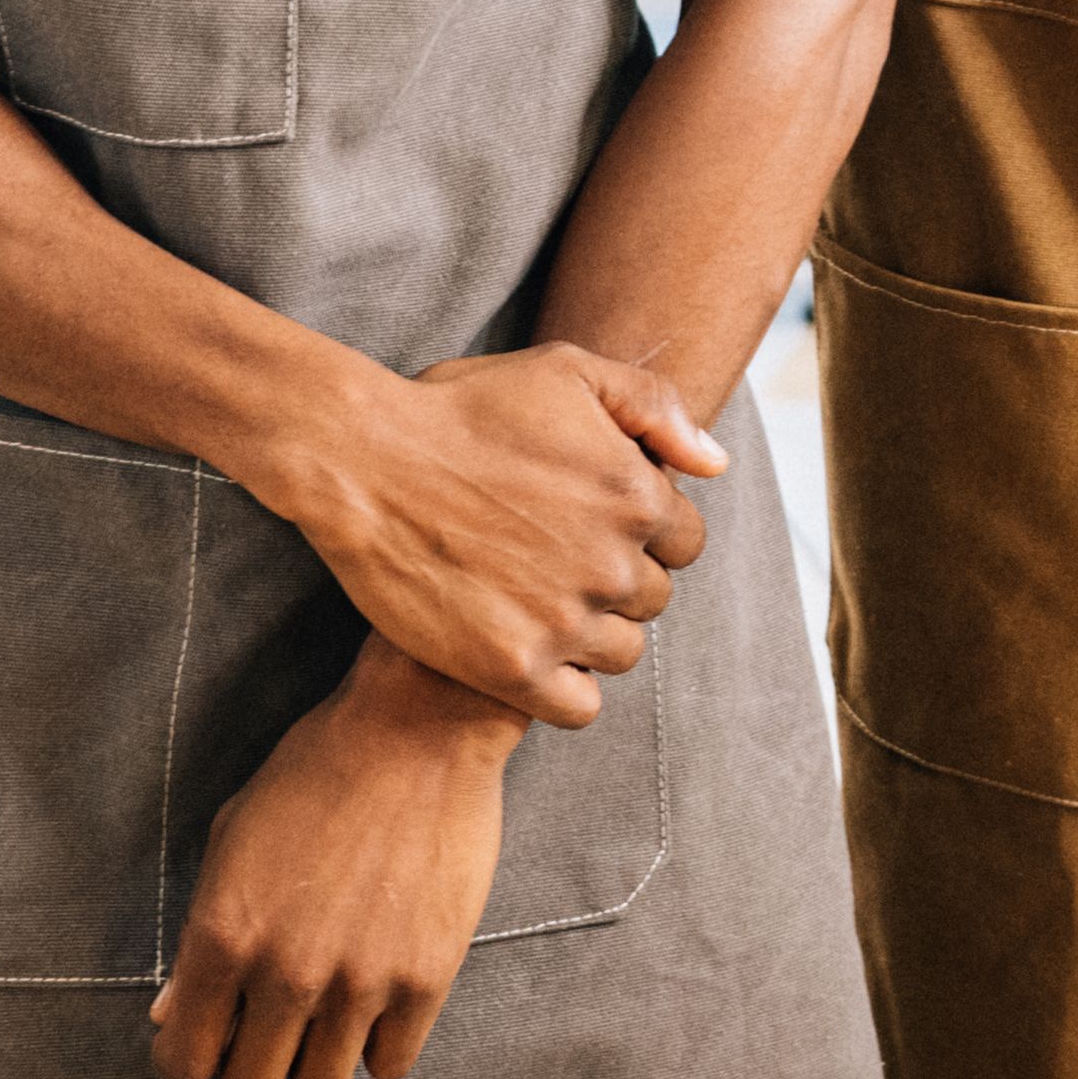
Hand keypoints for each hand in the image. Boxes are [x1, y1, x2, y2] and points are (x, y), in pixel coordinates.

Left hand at [150, 644, 518, 1078]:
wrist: (416, 730)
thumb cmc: (313, 773)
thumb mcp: (231, 840)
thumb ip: (196, 937)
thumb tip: (170, 1015)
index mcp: (222, 935)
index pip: (183, 1061)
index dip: (189, 1057)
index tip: (209, 1039)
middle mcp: (285, 972)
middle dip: (247, 1071)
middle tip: (265, 1034)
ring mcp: (359, 982)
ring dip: (313, 1065)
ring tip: (321, 1022)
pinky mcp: (424, 979)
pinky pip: (389, 1065)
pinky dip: (376, 1046)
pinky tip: (372, 1004)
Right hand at [256, 344, 720, 728]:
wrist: (362, 461)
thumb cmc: (459, 410)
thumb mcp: (566, 372)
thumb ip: (654, 407)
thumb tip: (715, 465)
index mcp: (635, 495)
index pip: (685, 541)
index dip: (642, 531)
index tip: (592, 522)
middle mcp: (612, 563)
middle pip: (652, 599)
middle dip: (614, 579)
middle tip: (552, 558)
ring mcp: (564, 622)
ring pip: (621, 653)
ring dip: (592, 634)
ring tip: (536, 602)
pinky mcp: (514, 669)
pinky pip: (579, 706)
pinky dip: (564, 688)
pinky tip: (530, 652)